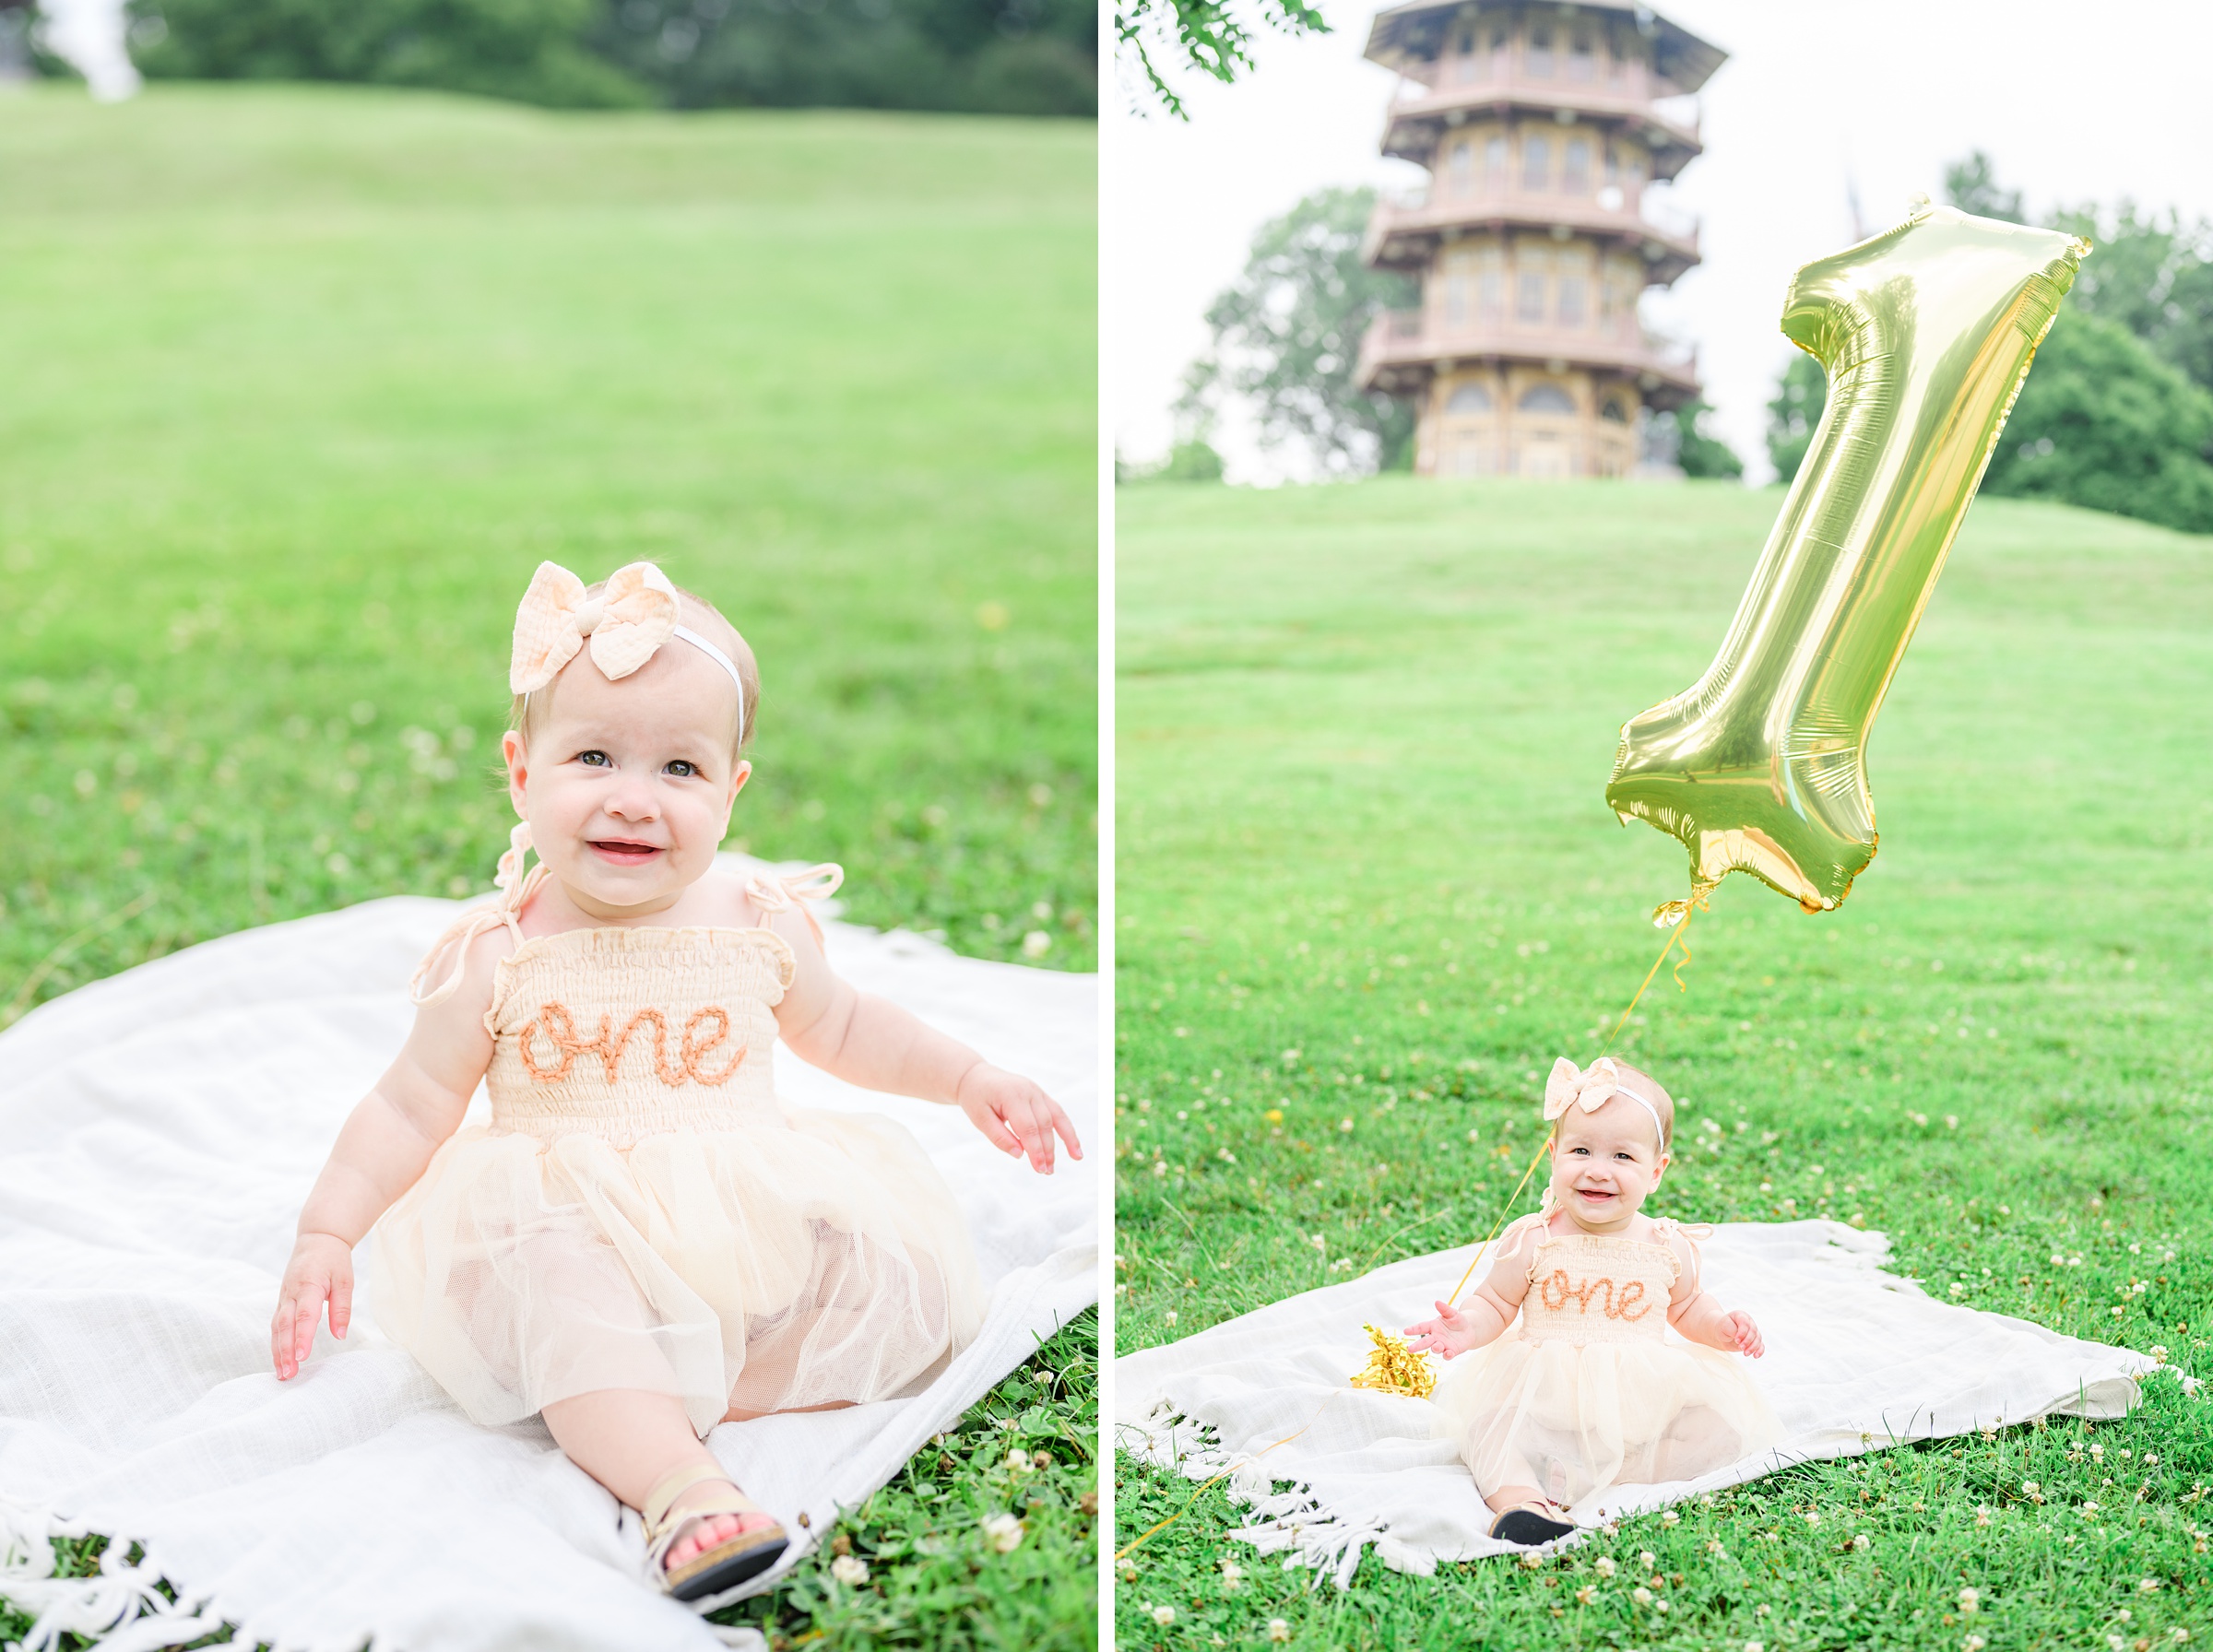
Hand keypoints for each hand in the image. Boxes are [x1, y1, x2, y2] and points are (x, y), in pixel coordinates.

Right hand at [272, 1232, 353, 1379]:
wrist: (317, 1239)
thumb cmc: (334, 1260)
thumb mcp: (345, 1280)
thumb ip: (342, 1308)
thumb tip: (340, 1335)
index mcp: (308, 1286)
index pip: (304, 1315)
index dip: (302, 1337)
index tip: (302, 1357)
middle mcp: (291, 1294)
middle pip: (285, 1326)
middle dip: (285, 1352)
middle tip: (289, 1375)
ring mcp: (283, 1298)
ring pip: (276, 1328)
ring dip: (277, 1352)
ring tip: (282, 1374)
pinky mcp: (282, 1302)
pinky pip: (276, 1325)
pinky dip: (276, 1343)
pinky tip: (279, 1360)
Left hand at [956, 1063, 1082, 1173]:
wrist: (977, 1077)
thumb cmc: (976, 1099)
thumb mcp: (980, 1119)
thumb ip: (999, 1137)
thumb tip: (1019, 1155)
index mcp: (1011, 1095)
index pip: (1027, 1127)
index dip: (1035, 1149)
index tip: (1039, 1168)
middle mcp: (1028, 1091)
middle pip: (1043, 1124)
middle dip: (1048, 1149)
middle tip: (1047, 1171)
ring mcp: (1037, 1091)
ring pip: (1055, 1117)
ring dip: (1065, 1140)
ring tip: (1074, 1159)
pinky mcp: (1041, 1095)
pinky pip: (1057, 1112)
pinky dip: (1067, 1128)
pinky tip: (1074, 1145)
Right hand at [1403, 1299, 1478, 1359]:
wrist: (1470, 1329)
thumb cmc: (1458, 1320)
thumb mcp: (1452, 1313)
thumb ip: (1444, 1309)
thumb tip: (1437, 1302)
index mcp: (1433, 1326)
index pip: (1421, 1327)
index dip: (1413, 1329)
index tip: (1405, 1331)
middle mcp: (1436, 1337)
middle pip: (1425, 1342)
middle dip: (1417, 1346)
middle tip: (1410, 1349)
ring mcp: (1443, 1345)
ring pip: (1436, 1348)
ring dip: (1435, 1348)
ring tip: (1436, 1347)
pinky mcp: (1452, 1351)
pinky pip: (1448, 1355)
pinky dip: (1447, 1355)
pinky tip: (1448, 1353)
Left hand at [1725, 1310, 1764, 1357]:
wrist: (1722, 1334)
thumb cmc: (1722, 1328)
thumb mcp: (1724, 1326)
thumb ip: (1733, 1330)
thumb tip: (1742, 1339)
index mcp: (1741, 1316)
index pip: (1745, 1323)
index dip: (1742, 1332)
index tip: (1736, 1340)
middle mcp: (1749, 1322)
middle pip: (1753, 1331)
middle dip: (1748, 1341)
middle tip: (1741, 1348)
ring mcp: (1753, 1332)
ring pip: (1758, 1339)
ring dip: (1753, 1347)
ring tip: (1745, 1353)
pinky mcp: (1754, 1341)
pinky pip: (1761, 1345)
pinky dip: (1759, 1351)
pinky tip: (1755, 1356)